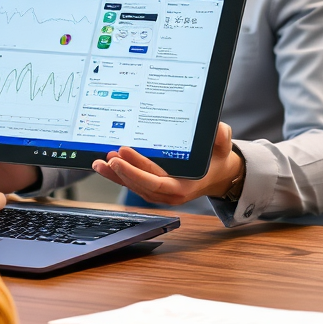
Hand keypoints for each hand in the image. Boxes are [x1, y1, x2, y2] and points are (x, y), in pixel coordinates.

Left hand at [92, 123, 243, 205]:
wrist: (216, 174)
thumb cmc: (216, 160)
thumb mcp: (223, 148)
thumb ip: (222, 138)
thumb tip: (220, 130)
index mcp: (184, 187)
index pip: (155, 181)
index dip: (137, 169)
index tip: (123, 153)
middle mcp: (168, 194)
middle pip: (140, 183)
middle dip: (122, 170)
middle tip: (108, 155)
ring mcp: (158, 192)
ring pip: (132, 185)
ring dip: (114, 175)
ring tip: (99, 161)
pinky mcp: (150, 187)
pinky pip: (131, 182)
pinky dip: (116, 175)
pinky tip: (103, 165)